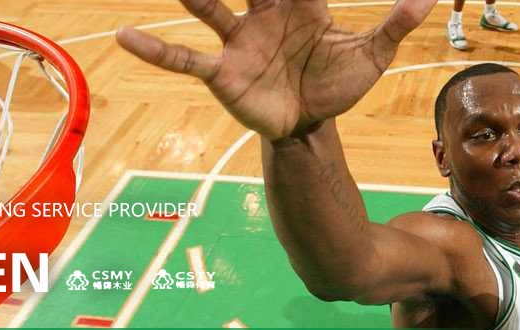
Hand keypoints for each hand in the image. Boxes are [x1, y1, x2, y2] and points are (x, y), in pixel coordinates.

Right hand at [117, 0, 435, 138]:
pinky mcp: (222, 72)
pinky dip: (155, 49)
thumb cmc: (335, 83)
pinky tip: (125, 37)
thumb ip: (394, 23)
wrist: (309, 126)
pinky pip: (184, 58)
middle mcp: (262, 12)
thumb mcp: (370, 55)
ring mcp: (238, 39)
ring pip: (208, 4)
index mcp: (299, 2)